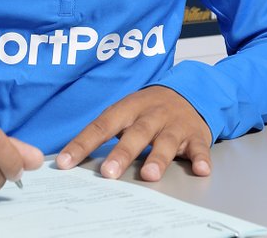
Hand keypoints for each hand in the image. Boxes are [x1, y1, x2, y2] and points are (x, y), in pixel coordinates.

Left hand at [55, 86, 211, 182]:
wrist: (189, 92)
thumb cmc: (148, 109)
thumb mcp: (126, 113)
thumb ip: (106, 132)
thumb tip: (72, 157)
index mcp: (128, 108)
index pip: (102, 126)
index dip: (83, 143)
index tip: (66, 162)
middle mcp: (152, 115)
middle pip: (136, 133)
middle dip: (122, 153)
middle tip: (108, 173)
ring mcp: (175, 125)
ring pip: (166, 142)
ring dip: (158, 158)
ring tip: (149, 175)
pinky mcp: (196, 135)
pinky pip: (199, 148)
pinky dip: (201, 159)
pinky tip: (200, 171)